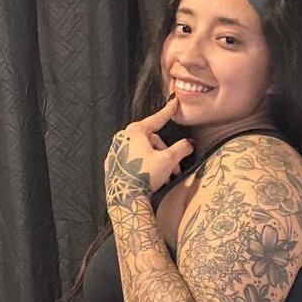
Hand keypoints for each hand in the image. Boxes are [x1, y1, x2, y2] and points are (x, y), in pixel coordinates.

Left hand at [104, 93, 193, 208]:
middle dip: (165, 152)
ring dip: (156, 161)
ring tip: (165, 177)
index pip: (156, 119)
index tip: (174, 102)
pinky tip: (149, 177)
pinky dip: (142, 165)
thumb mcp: (168, 160)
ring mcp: (115, 152)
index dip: (167, 112)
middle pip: (150, 139)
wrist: (126, 198)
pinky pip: (131, 160)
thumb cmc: (146, 174)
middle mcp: (122, 138)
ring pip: (141, 151)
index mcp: (135, 131)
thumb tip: (190, 143)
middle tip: (176, 167)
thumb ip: (181, 148)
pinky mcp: (111, 165)